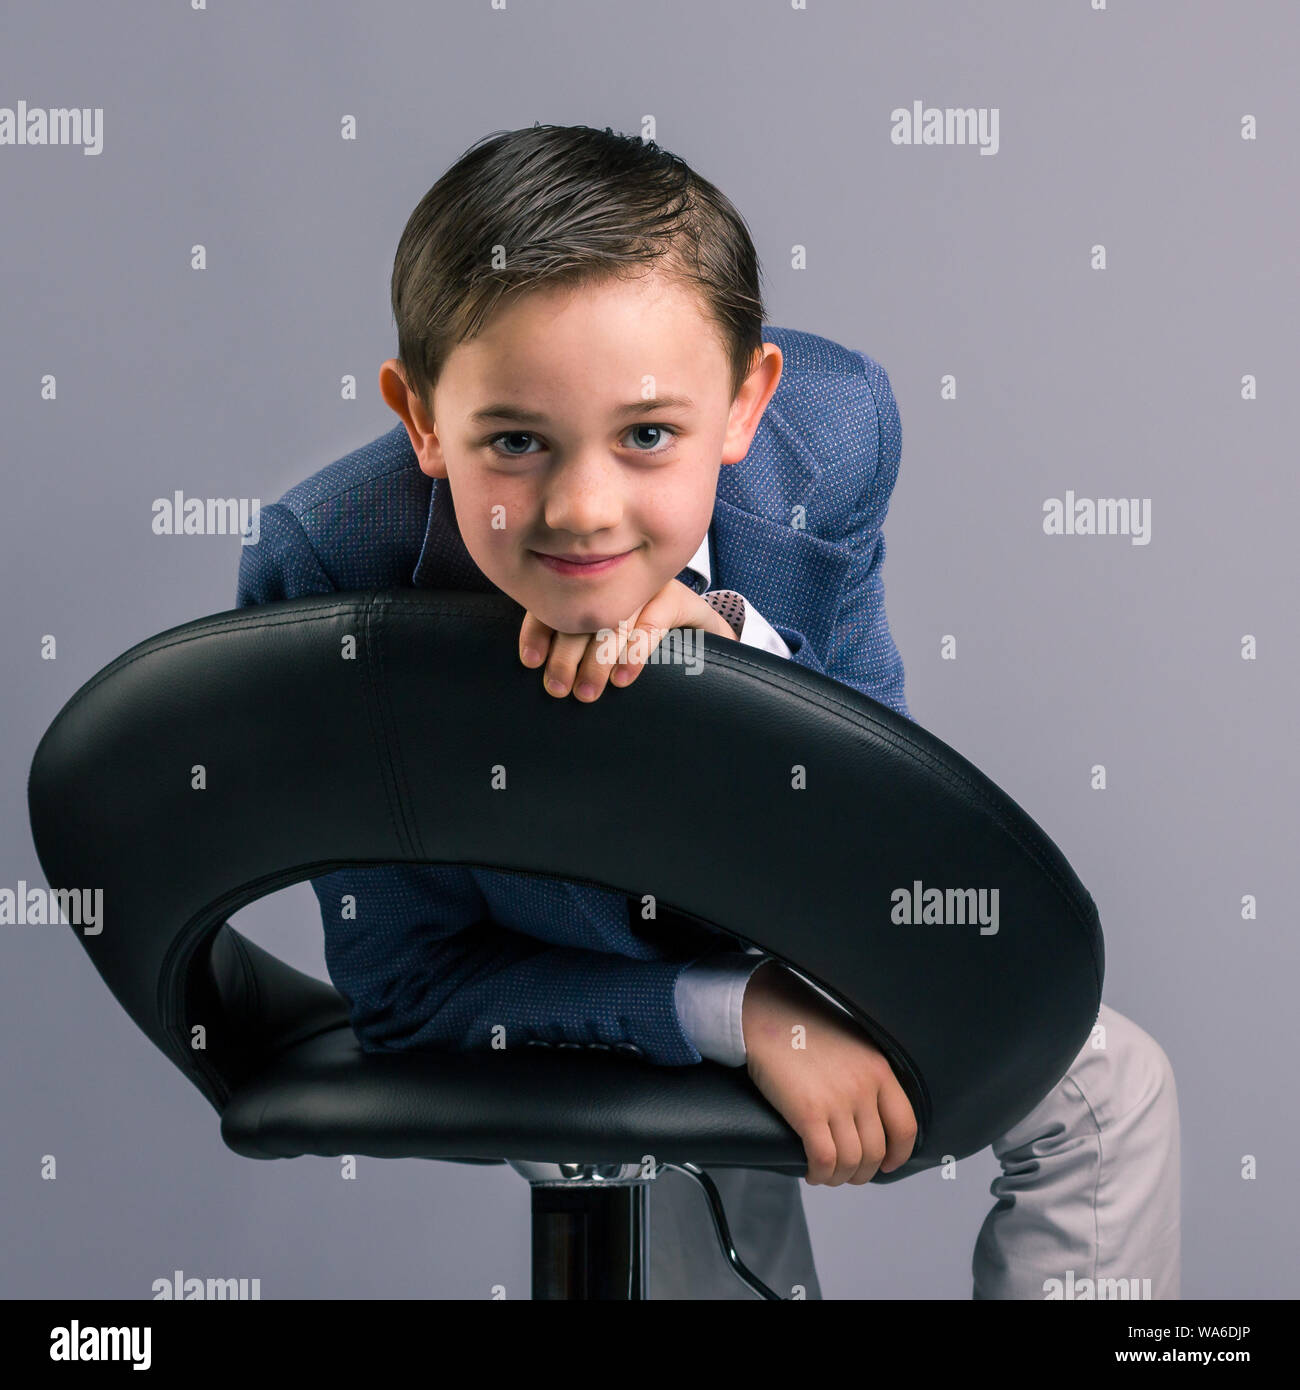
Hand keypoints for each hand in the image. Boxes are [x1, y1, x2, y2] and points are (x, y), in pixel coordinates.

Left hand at [519, 577, 734, 701]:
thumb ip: (578, 646)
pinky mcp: (675, 597)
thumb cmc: (646, 638)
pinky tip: (623, 679)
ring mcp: (646, 584)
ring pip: (613, 620)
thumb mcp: (608, 640)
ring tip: (587, 692)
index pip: (555, 601)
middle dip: (565, 655)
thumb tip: (542, 673)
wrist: (701, 631)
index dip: (539, 630)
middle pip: (581, 612)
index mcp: (590, 582)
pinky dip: (634, 655)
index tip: (531, 661)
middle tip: (557, 688)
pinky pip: (651, 624)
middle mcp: (615, 577)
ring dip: (597, 661)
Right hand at [742, 961, 916, 1184]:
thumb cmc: (803, 1026)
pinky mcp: (808, 1112)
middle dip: (863, 1173)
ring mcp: (837, 1101)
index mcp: (879, 1070)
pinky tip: (812, 1172)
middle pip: (876, 1152)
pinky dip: (820, 1174)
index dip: (898, 1154)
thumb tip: (868, 1114)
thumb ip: (865, 1075)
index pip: (905, 1126)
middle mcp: (864, 1088)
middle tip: (848, 1174)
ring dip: (839, 1177)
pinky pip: (824, 1160)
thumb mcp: (852, 1045)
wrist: (767, 1014)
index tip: (888, 1164)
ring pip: (851, 1162)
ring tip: (827, 1175)